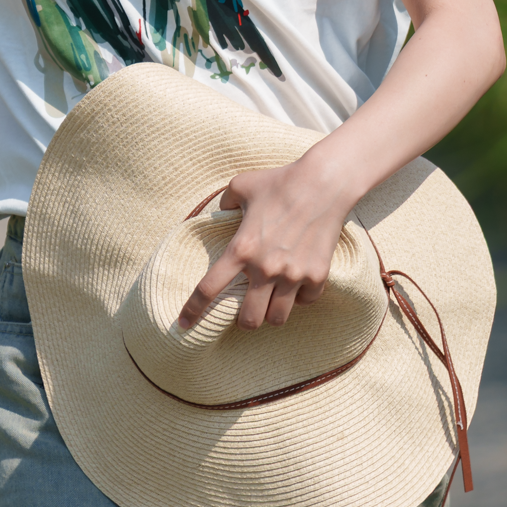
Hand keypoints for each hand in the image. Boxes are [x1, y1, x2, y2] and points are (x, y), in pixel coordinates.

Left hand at [176, 150, 360, 330]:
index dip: (192, 310)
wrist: (323, 183)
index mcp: (241, 248)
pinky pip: (306, 302)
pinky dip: (300, 298)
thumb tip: (222, 211)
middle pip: (249, 320)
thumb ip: (226, 201)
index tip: (183, 324)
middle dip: (245, 321)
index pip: (209, 289)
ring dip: (271, 314)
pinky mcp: (318, 275)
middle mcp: (265, 268)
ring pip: (277, 318)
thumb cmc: (280, 181)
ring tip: (271, 302)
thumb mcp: (242, 184)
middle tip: (247, 311)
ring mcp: (293, 274)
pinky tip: (297, 285)